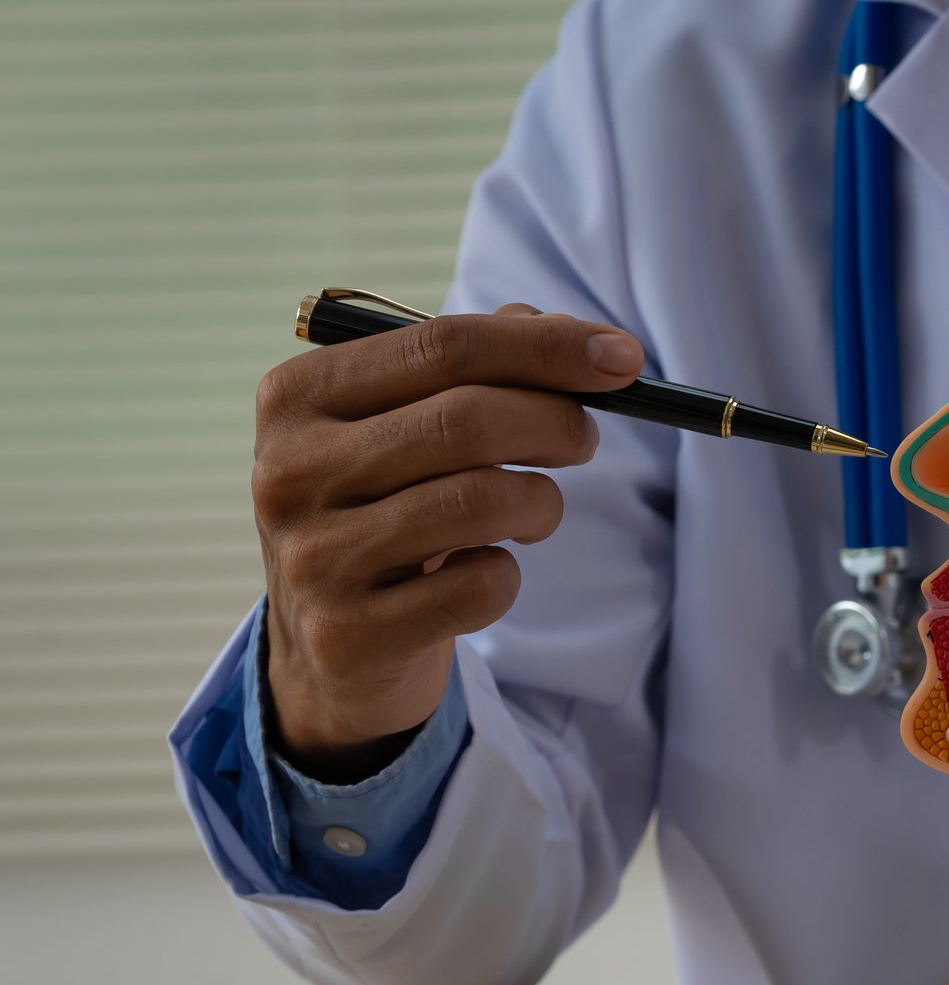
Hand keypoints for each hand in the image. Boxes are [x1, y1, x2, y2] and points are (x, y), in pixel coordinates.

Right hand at [251, 304, 642, 780]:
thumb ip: (477, 368)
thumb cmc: (386, 510)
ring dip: (541, 503)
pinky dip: (507, 576)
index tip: (625, 359)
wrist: (331, 647)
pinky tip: (484, 574)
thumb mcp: (406, 429)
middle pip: (468, 421)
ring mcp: (312, 556)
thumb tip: (576, 337)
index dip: (548, 347)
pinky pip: (480, 586)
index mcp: (297, 396)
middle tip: (585, 440)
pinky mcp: (347, 633)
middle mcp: (287, 471)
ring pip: (481, 501)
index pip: (444, 346)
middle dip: (557, 423)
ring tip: (537, 511)